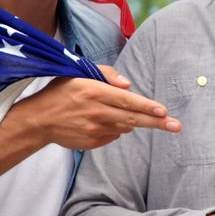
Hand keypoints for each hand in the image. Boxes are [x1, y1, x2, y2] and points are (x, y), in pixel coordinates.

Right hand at [17, 64, 180, 149]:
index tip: (164, 111)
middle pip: (133, 118)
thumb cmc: (62, 92)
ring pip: (125, 126)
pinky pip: (114, 135)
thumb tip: (129, 85)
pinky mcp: (92, 143)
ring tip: (110, 112)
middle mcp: (95, 112)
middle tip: (176, 126)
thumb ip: (106, 73)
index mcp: (93, 91)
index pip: (127, 100)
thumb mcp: (79, 73)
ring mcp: (93, 130)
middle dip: (157, 123)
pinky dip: (114, 128)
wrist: (38, 120)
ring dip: (129, 121)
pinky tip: (99, 121)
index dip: (147, 106)